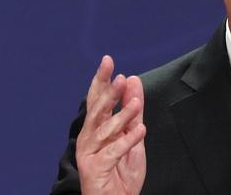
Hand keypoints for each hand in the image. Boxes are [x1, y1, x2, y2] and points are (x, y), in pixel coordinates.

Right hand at [76, 55, 146, 194]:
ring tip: (136, 104)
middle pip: (96, 111)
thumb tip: (132, 79)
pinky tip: (141, 131)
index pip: (97, 99)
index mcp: (95, 128)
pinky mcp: (95, 169)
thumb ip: (133, 109)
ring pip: (104, 130)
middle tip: (120, 77)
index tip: (108, 61)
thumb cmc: (121, 170)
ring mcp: (90, 154)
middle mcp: (89, 138)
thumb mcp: (132, 134)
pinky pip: (113, 153)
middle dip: (107, 93)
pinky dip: (127, 141)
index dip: (101, 80)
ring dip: (122, 116)